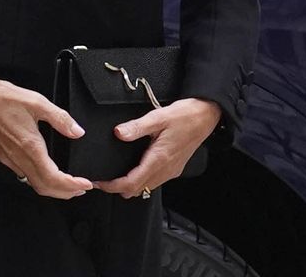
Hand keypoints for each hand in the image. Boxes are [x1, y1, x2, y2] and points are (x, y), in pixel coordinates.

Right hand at [0, 76, 93, 198]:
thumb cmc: (2, 98)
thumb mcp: (36, 102)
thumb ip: (59, 118)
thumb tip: (77, 131)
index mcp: (30, 147)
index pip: (54, 179)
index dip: (72, 186)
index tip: (85, 185)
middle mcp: (17, 158)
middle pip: (43, 187)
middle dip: (64, 192)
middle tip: (79, 188)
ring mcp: (6, 159)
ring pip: (30, 182)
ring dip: (50, 186)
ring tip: (64, 180)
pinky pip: (18, 172)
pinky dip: (34, 176)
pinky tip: (40, 165)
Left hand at [94, 98, 220, 198]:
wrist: (206, 116)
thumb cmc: (185, 115)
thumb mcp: (158, 117)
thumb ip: (137, 126)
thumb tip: (118, 133)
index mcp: (159, 158)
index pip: (132, 183)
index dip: (113, 186)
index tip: (100, 183)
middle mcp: (165, 169)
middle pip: (137, 190)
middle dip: (118, 188)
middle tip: (104, 179)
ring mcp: (171, 170)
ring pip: (146, 187)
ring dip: (130, 185)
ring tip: (116, 175)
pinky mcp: (175, 168)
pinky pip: (155, 181)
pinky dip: (142, 180)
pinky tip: (136, 168)